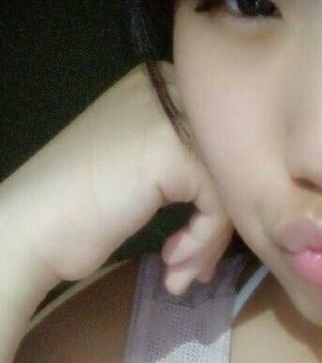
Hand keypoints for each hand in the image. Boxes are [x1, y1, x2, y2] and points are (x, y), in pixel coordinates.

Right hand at [1, 62, 232, 295]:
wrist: (34, 229)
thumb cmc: (83, 211)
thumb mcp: (145, 173)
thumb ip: (192, 170)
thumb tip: (247, 197)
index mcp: (161, 88)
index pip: (222, 146)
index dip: (219, 202)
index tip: (200, 245)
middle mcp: (168, 91)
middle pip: (229, 167)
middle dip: (217, 228)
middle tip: (196, 268)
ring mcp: (171, 118)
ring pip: (227, 189)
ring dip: (209, 243)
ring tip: (182, 274)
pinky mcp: (174, 152)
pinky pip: (217, 206)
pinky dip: (201, 243)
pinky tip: (173, 265)